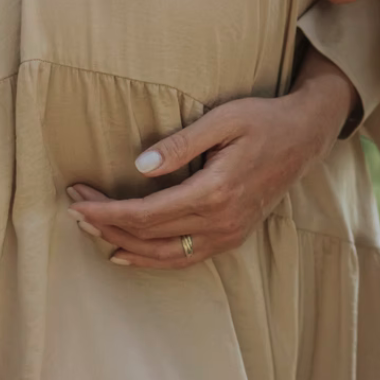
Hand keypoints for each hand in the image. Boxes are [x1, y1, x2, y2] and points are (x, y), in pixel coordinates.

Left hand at [65, 52, 358, 268]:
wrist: (305, 137)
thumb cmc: (263, 121)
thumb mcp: (222, 120)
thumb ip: (181, 144)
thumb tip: (139, 166)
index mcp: (214, 193)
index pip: (145, 213)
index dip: (107, 209)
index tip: (78, 199)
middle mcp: (221, 222)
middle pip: (148, 236)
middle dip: (105, 223)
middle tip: (74, 207)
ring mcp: (228, 234)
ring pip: (163, 255)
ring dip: (123, 244)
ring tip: (91, 229)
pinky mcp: (232, 237)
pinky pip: (184, 258)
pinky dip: (152, 259)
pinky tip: (127, 252)